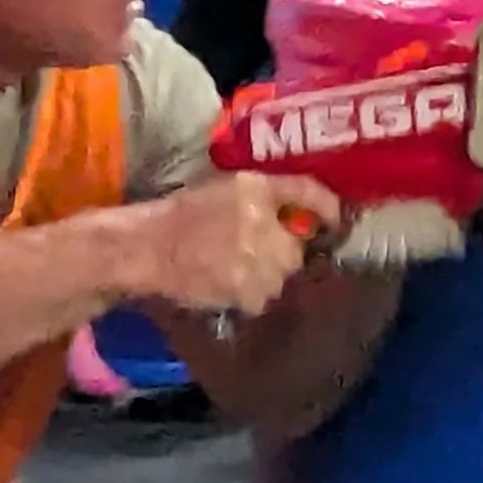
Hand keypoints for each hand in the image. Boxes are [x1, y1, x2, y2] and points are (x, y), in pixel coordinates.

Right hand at [128, 172, 343, 315]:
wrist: (146, 248)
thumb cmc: (180, 215)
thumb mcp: (224, 188)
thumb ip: (266, 196)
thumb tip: (305, 215)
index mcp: (257, 187)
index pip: (308, 192)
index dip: (329, 208)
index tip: (335, 221)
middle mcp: (265, 221)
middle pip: (297, 246)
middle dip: (284, 253)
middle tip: (259, 253)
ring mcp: (259, 259)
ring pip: (282, 275)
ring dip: (268, 275)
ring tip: (237, 270)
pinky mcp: (248, 290)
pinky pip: (263, 295)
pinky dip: (251, 294)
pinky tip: (227, 284)